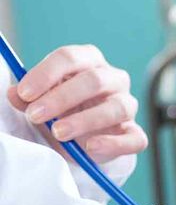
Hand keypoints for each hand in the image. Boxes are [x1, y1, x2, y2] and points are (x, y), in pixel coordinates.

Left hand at [6, 44, 147, 163]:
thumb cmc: (61, 111)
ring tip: (58, 132)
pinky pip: (134, 138)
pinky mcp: (134, 133)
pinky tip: (90, 147)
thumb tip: (13, 93)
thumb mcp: (40, 102)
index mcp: (89, 61)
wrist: (81, 139)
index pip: (71, 57)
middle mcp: (114, 79)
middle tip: (36, 115)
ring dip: (85, 120)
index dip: (46, 74)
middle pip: (95, 80)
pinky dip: (113, 143)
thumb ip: (27, 98)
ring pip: (118, 108)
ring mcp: (127, 105)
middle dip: (62, 98)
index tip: (24, 93)